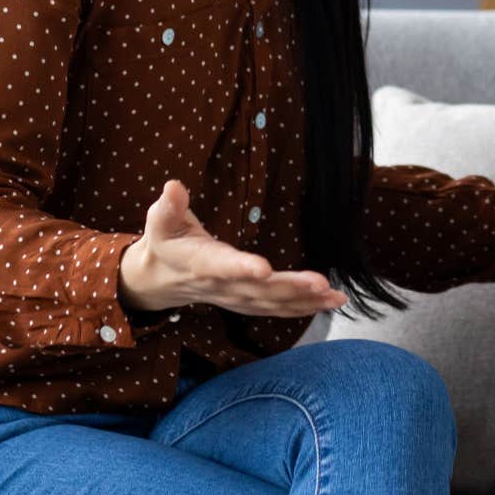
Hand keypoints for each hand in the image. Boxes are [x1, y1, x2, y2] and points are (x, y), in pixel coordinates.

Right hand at [119, 179, 348, 318]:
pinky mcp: (248, 302)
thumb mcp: (160, 222)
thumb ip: (169, 206)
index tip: (264, 268)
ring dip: (305, 300)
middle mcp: (222, 285)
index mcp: (200, 263)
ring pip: (273, 303)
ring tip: (335, 296)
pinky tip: (330, 302)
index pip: (222, 266)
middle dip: (291, 287)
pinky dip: (304, 307)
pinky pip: (277, 308)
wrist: (160, 281)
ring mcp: (236, 297)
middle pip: (258, 290)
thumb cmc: (165, 243)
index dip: (241, 268)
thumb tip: (174, 186)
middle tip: (320, 284)